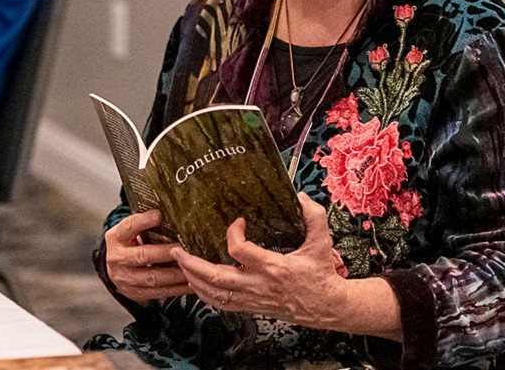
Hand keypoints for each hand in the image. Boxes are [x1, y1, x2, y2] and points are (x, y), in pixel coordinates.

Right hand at [101, 209, 188, 302]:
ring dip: (174, 275)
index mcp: (116, 237)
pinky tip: (190, 284)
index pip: (129, 226)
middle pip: (142, 256)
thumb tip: (173, 214)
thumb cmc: (131, 243)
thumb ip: (147, 224)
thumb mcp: (132, 230)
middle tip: (183, 250)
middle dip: (165, 254)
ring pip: (152, 278)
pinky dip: (176, 289)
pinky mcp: (134, 293)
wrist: (117, 267)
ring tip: (192, 270)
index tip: (159, 215)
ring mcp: (124, 278)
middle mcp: (117, 258)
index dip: (143, 221)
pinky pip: (158, 293)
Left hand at [171, 193, 348, 325]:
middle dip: (192, 264)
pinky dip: (205, 295)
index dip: (233, 233)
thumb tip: (299, 197)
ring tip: (181, 264)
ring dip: (193, 279)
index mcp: (273, 267)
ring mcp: (253, 298)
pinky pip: (222, 304)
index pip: (239, 251)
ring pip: (215, 294)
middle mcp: (258, 285)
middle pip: (216, 278)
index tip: (237, 222)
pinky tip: (196, 285)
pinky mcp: (252, 307)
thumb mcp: (322, 242)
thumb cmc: (322, 275)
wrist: (328, 306)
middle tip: (177, 250)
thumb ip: (313, 216)